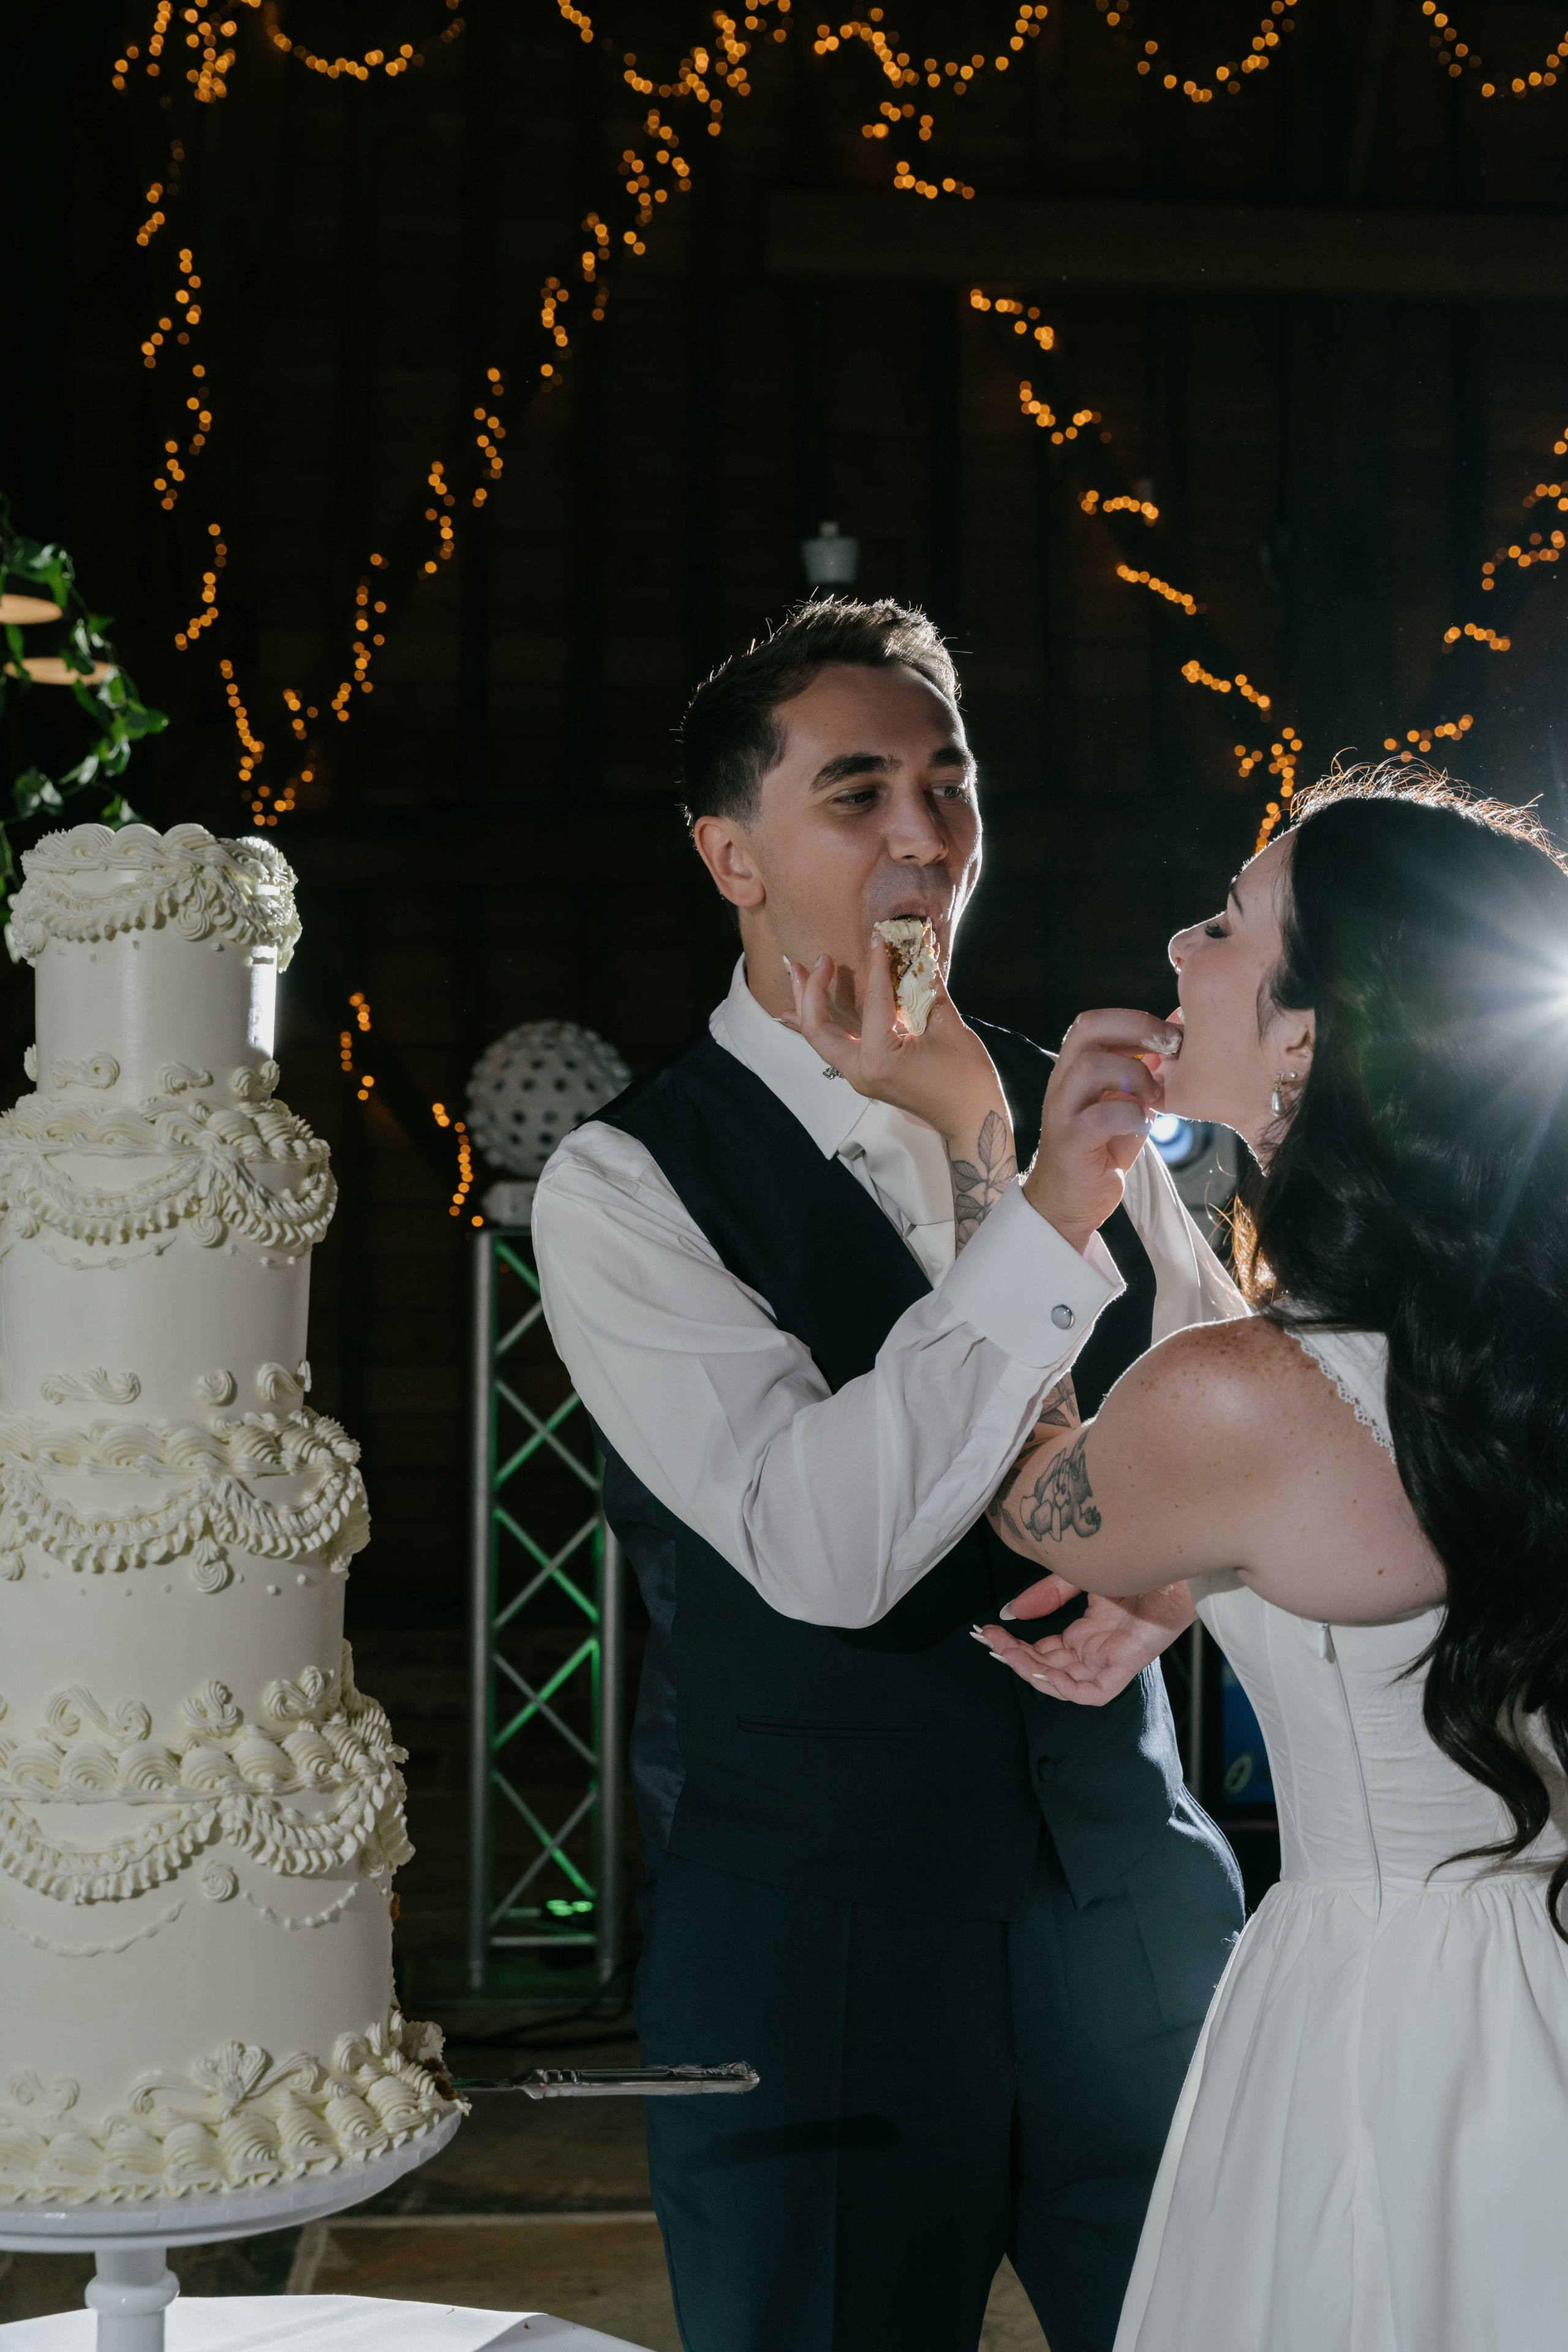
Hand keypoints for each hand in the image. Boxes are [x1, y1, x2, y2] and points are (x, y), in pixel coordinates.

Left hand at [785, 938, 1005, 1144]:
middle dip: (810, 991)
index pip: (872, 1001)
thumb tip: (916, 949)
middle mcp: (860, 1070)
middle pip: (818, 1027)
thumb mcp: (949, 1027)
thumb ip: (926, 987)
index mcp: (880, 1058)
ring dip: (806, 1005)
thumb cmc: (966, 1078)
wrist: (970, 1120)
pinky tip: (794, 1012)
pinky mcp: (864, 1075)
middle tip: (813, 959)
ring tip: (797, 973)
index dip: (877, 966)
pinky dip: (815, 1026)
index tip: (877, 938)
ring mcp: (858, 1077)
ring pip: (819, 1038)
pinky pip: (831, 1048)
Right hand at [973, 1577, 1195, 1706]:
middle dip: (1017, 1659)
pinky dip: (1064, 1687)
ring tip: (1009, 1651)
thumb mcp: (1079, 1574)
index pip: (1044, 1651)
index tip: (990, 1632)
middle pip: (1049, 1669)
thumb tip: (1009, 1612)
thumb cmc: (1138, 1562)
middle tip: (993, 1642)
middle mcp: (1096, 1650)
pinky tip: (1042, 1670)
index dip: (1016, 1647)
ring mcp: (1111, 1659)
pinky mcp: (1126, 1666)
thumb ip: (1046, 1595)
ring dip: (1033, 1671)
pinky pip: (1093, 1692)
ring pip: (1065, 1684)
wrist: (1174, 1557)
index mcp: (1088, 1632)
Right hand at [1021, 1008, 1181, 1251]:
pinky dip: (1131, 1116)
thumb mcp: (1126, 1104)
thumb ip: (1144, 1076)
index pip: (1095, 1021)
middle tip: (1169, 1051)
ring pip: (1091, 1067)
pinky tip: (1143, 1125)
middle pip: (1088, 1029)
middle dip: (1137, 1031)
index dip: (1135, 1019)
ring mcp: (1061, 1111)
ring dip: (1135, 1075)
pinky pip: (1100, 1116)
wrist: (1070, 1201)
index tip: (1171, 1037)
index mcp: (1075, 1068)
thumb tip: (1176, 1043)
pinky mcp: (1069, 1142)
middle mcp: (1062, 1082)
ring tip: (1152, 1097)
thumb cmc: (1101, 1150)